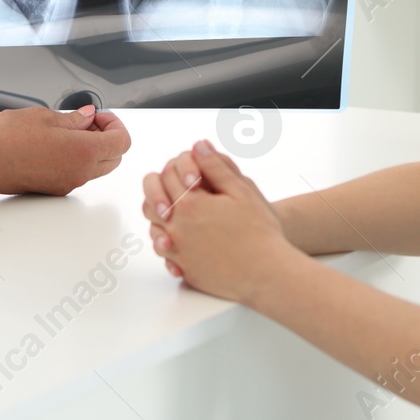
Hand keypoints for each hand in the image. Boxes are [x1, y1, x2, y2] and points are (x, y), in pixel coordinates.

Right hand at [0, 106, 129, 199]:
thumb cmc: (8, 138)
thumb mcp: (45, 116)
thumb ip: (74, 119)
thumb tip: (88, 117)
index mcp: (83, 152)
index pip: (122, 142)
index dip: (115, 124)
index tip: (99, 115)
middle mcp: (80, 173)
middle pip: (114, 158)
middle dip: (107, 137)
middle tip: (88, 122)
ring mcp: (67, 184)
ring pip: (96, 168)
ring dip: (92, 149)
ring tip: (68, 130)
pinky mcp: (53, 189)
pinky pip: (77, 174)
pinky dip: (77, 159)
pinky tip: (56, 144)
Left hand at [142, 140, 293, 302]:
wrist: (268, 273)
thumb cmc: (260, 231)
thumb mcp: (242, 191)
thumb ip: (216, 167)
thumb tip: (198, 146)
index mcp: (190, 203)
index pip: (167, 176)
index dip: (179, 171)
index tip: (195, 176)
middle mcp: (177, 227)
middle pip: (151, 202)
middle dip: (161, 192)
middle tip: (180, 193)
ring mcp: (179, 252)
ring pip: (154, 229)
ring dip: (161, 219)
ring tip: (177, 215)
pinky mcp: (185, 271)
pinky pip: (165, 255)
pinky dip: (168, 245)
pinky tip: (181, 241)